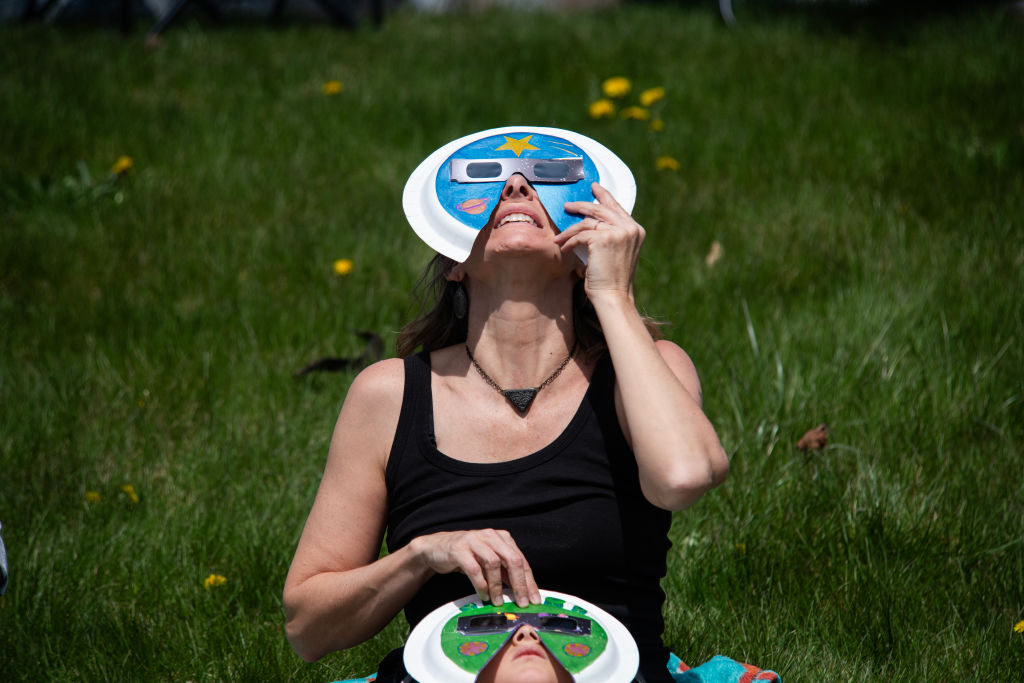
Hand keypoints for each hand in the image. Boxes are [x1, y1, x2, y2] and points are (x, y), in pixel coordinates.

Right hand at [410, 529, 540, 607]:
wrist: (436, 548)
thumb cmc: (467, 556)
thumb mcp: (488, 561)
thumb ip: (504, 572)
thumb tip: (522, 591)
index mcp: (501, 537)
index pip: (521, 560)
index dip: (529, 581)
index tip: (534, 598)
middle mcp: (490, 536)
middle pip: (512, 559)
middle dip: (519, 583)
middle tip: (522, 602)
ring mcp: (474, 541)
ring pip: (493, 564)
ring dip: (498, 586)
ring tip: (498, 601)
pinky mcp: (459, 549)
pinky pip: (474, 569)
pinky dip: (481, 584)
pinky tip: (483, 595)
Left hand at [556, 182, 644, 299]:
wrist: (613, 296)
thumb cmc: (611, 279)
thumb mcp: (616, 252)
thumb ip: (611, 235)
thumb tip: (591, 222)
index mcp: (636, 230)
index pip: (617, 208)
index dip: (604, 196)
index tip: (594, 187)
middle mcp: (630, 228)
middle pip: (601, 209)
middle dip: (582, 205)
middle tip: (568, 205)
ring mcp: (618, 232)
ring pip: (587, 222)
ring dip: (570, 230)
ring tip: (559, 236)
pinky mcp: (603, 239)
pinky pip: (580, 235)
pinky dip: (569, 242)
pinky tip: (564, 248)